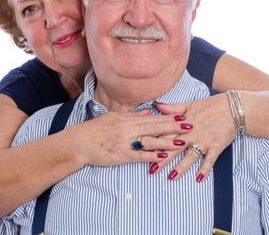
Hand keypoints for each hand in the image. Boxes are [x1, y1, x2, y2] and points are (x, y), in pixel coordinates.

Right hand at [69, 109, 193, 166]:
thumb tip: (147, 112)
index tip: (183, 115)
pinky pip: (138, 155)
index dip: (169, 117)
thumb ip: (132, 116)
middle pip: (155, 126)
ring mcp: (124, 141)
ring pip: (149, 140)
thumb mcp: (114, 118)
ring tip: (182, 141)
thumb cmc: (95, 130)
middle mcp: (128, 128)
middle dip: (174, 126)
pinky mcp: (120, 155)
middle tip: (190, 125)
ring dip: (166, 141)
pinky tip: (162, 157)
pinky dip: (151, 156)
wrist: (78, 142)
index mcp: (127, 119)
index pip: (152, 117)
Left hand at [154, 93, 236, 180]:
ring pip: (190, 155)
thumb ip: (173, 108)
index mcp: (184, 124)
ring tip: (172, 177)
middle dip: (163, 159)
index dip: (154, 143)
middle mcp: (192, 134)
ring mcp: (204, 141)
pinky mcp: (216, 146)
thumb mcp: (190, 104)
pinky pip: (210, 160)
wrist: (233, 108)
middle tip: (152, 170)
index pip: (166, 135)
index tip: (144, 150)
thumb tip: (157, 105)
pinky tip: (199, 178)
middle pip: (175, 148)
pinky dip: (205, 169)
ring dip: (181, 167)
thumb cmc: (211, 106)